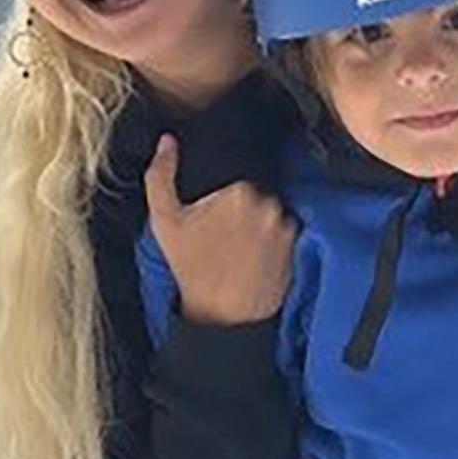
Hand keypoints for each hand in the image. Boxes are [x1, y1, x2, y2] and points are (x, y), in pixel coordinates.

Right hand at [144, 134, 296, 324]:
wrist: (222, 316)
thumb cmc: (191, 269)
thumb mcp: (164, 221)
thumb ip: (161, 175)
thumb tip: (167, 142)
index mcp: (240, 191)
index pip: (236, 186)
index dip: (222, 205)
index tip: (213, 224)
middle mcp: (269, 204)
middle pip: (255, 199)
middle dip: (242, 214)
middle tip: (225, 240)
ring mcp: (286, 226)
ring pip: (270, 216)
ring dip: (259, 228)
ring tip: (241, 252)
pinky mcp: (297, 247)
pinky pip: (284, 236)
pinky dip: (273, 244)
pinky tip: (256, 260)